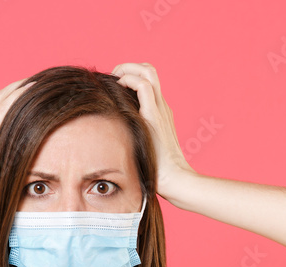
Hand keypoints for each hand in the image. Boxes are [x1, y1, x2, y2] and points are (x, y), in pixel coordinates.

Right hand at [0, 77, 35, 223]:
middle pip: (1, 97)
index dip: (16, 96)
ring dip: (22, 86)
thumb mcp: (0, 176)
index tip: (35, 91)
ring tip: (41, 79)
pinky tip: (33, 88)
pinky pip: (6, 109)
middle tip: (41, 80)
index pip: (1, 108)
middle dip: (20, 86)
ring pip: (4, 98)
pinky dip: (19, 96)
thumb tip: (30, 171)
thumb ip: (10, 166)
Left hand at [110, 63, 196, 202]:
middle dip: (128, 67)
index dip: (130, 76)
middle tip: (113, 80)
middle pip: (149, 70)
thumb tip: (109, 141)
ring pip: (148, 71)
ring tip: (115, 81)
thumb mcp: (140, 150)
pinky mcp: (155, 115)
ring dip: (127, 69)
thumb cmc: (156, 172)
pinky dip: (128, 80)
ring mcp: (161, 109)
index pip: (147, 81)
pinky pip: (143, 86)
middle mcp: (162, 106)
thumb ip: (131, 139)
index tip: (114, 88)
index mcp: (159, 112)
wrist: (175, 180)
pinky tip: (118, 91)